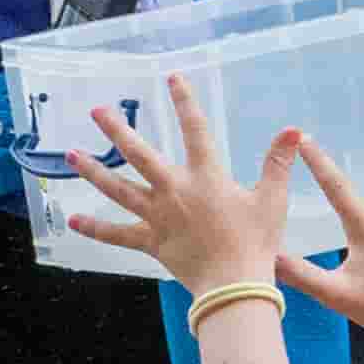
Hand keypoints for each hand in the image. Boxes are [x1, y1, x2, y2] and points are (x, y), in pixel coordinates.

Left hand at [69, 88, 287, 293]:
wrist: (234, 285)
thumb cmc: (256, 243)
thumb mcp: (272, 199)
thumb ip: (278, 163)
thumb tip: (293, 130)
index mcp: (206, 178)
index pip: (195, 130)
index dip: (185, 102)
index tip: (172, 78)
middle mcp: (175, 192)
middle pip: (139, 155)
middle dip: (117, 131)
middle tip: (96, 111)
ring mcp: (158, 217)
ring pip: (119, 189)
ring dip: (93, 171)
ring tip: (70, 155)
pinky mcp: (150, 242)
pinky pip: (116, 234)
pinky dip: (94, 228)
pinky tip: (72, 219)